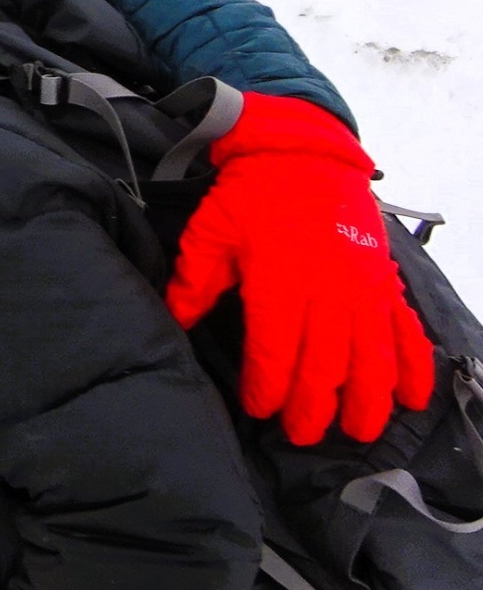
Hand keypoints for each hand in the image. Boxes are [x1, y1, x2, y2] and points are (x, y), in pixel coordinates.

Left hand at [166, 92, 434, 443]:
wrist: (304, 154)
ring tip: (357, 432)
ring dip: (366, 400)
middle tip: (301, 435)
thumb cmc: (252, 194)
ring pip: (371, 359)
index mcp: (280, 282)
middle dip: (313, 407)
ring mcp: (363, 290)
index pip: (277, 352)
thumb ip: (194, 280)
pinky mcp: (385, 282)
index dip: (269, 387)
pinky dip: (413, 367)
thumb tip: (175, 321)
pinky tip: (412, 400)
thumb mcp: (211, 230)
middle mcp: (328, 292)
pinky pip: (406, 332)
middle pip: (326, 366)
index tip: (259, 409)